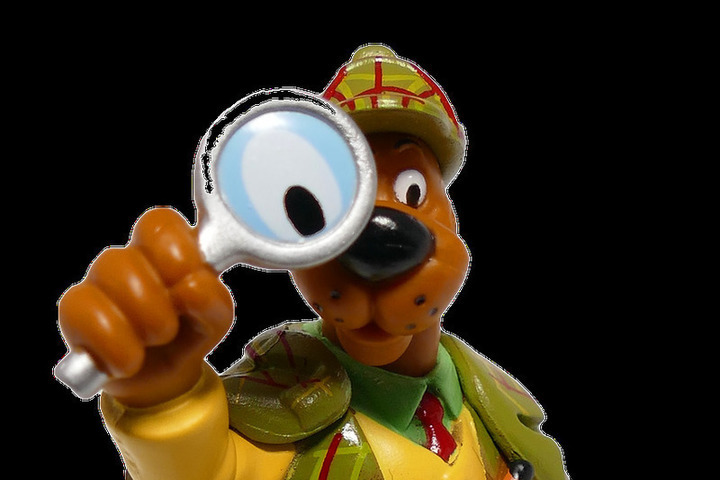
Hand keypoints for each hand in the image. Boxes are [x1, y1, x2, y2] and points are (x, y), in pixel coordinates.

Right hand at [58, 208, 233, 406]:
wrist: (163, 380)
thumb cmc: (188, 334)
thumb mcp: (215, 320)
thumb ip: (213, 300)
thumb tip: (192, 287)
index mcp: (166, 249)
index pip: (159, 223)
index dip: (175, 249)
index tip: (189, 281)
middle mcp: (129, 259)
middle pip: (130, 254)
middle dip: (159, 302)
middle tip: (171, 327)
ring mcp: (98, 282)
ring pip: (110, 275)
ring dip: (142, 322)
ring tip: (152, 343)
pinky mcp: (75, 311)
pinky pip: (85, 313)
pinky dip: (116, 347)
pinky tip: (129, 361)